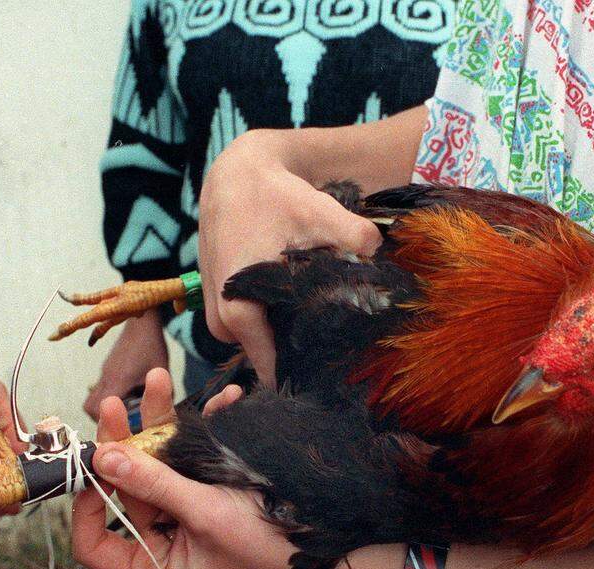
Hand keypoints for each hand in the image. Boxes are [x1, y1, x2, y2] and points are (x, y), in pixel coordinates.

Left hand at [71, 368, 296, 568]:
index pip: (93, 543)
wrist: (324, 535)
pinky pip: (189, 455)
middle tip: (115, 405)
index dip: (87, 503)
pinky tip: (222, 399)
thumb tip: (104, 457)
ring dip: (158, 421)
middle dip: (123, 442)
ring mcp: (182, 513)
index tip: (95, 464)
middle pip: (123, 489)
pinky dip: (201, 427)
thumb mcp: (206, 513)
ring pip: (153, 463)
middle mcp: (162, 542)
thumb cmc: (267, 542)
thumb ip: (154, 484)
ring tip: (159, 379)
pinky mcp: (205, 490)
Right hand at [84, 308, 167, 420]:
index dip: (105, 421)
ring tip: (128, 406)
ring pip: (93, 396)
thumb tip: (164, 414)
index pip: (96, 408)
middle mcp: (106, 377)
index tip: (122, 424)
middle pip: (89, 406)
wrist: (140, 320)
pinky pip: (101, 387)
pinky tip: (130, 391)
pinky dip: (111, 394)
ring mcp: (104, 372)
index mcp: (117, 379)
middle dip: (103, 418)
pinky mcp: (106, 368)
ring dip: (107, 406)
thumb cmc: (151, 344)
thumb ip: (162, 392)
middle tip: (123, 420)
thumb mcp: (160, 370)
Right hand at [198, 130, 382, 382]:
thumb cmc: (273, 195)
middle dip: (291, 350)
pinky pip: (242, 318)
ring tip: (309, 312)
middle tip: (327, 338)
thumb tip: (379, 256)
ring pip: (252, 336)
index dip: (299, 372)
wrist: (235, 171)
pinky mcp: (216, 293)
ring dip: (277, 328)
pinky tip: (289, 292)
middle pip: (262, 353)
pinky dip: (265, 311)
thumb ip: (355, 237)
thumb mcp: (319, 213)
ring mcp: (214, 306)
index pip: (269, 366)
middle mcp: (219, 315)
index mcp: (238, 310)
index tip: (326, 373)